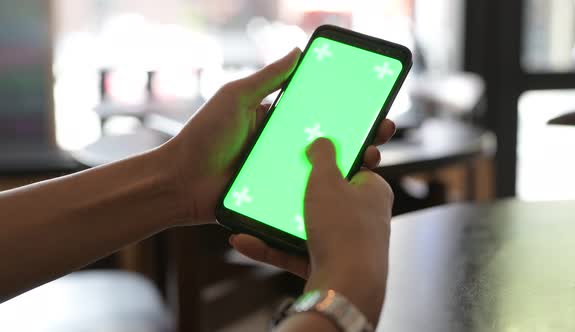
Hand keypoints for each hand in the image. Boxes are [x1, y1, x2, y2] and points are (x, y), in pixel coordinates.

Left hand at [160, 48, 394, 224]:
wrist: (180, 183)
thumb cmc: (204, 136)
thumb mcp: (236, 98)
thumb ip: (267, 78)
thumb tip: (298, 52)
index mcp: (275, 120)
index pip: (318, 110)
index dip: (344, 108)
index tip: (370, 104)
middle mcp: (282, 145)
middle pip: (327, 140)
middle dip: (357, 136)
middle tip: (381, 132)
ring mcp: (280, 172)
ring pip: (322, 168)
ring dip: (348, 164)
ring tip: (371, 158)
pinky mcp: (276, 196)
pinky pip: (305, 193)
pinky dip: (326, 190)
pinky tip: (346, 187)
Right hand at [231, 139, 393, 324]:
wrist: (344, 287)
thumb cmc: (343, 228)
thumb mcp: (328, 179)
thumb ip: (322, 154)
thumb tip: (321, 141)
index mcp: (373, 191)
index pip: (356, 165)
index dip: (334, 156)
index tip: (311, 150)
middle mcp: (363, 218)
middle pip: (327, 196)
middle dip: (299, 190)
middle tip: (278, 179)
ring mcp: (345, 244)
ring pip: (307, 225)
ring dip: (277, 219)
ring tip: (251, 211)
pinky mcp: (327, 266)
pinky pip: (295, 251)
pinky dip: (271, 246)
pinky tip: (244, 240)